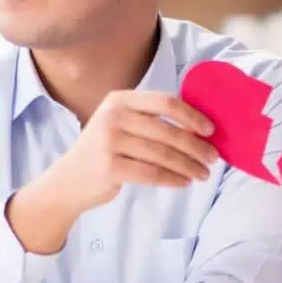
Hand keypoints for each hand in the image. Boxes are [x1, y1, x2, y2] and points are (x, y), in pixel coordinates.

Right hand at [53, 90, 218, 211]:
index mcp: (119, 100)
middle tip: (213, 158)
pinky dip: (173, 179)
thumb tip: (198, 129)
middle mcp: (113, 116)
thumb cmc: (104, 152)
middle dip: (195, 146)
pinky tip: (184, 182)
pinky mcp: (110, 167)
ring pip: (162, 154)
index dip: (192, 116)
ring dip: (188, 165)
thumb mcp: (120, 125)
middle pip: (167, 130)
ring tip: (203, 174)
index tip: (210, 130)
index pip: (165, 102)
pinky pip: (152, 173)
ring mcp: (109, 141)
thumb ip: (150, 120)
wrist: (68, 182)